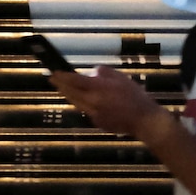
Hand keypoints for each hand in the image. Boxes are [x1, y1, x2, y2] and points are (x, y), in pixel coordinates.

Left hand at [49, 66, 163, 135]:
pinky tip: (84, 99)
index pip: (75, 81)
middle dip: (60, 85)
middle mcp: (92, 102)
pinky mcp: (97, 122)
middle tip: (52, 78)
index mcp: (98, 89)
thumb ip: (103, 73)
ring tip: (63, 87)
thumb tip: (92, 73)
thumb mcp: (120, 77)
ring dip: (69, 94)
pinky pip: (86, 110)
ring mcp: (93, 114)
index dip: (62, 76)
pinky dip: (83, 103)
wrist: (143, 120)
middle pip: (71, 93)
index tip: (54, 72)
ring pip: (76, 103)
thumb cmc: (134, 96)